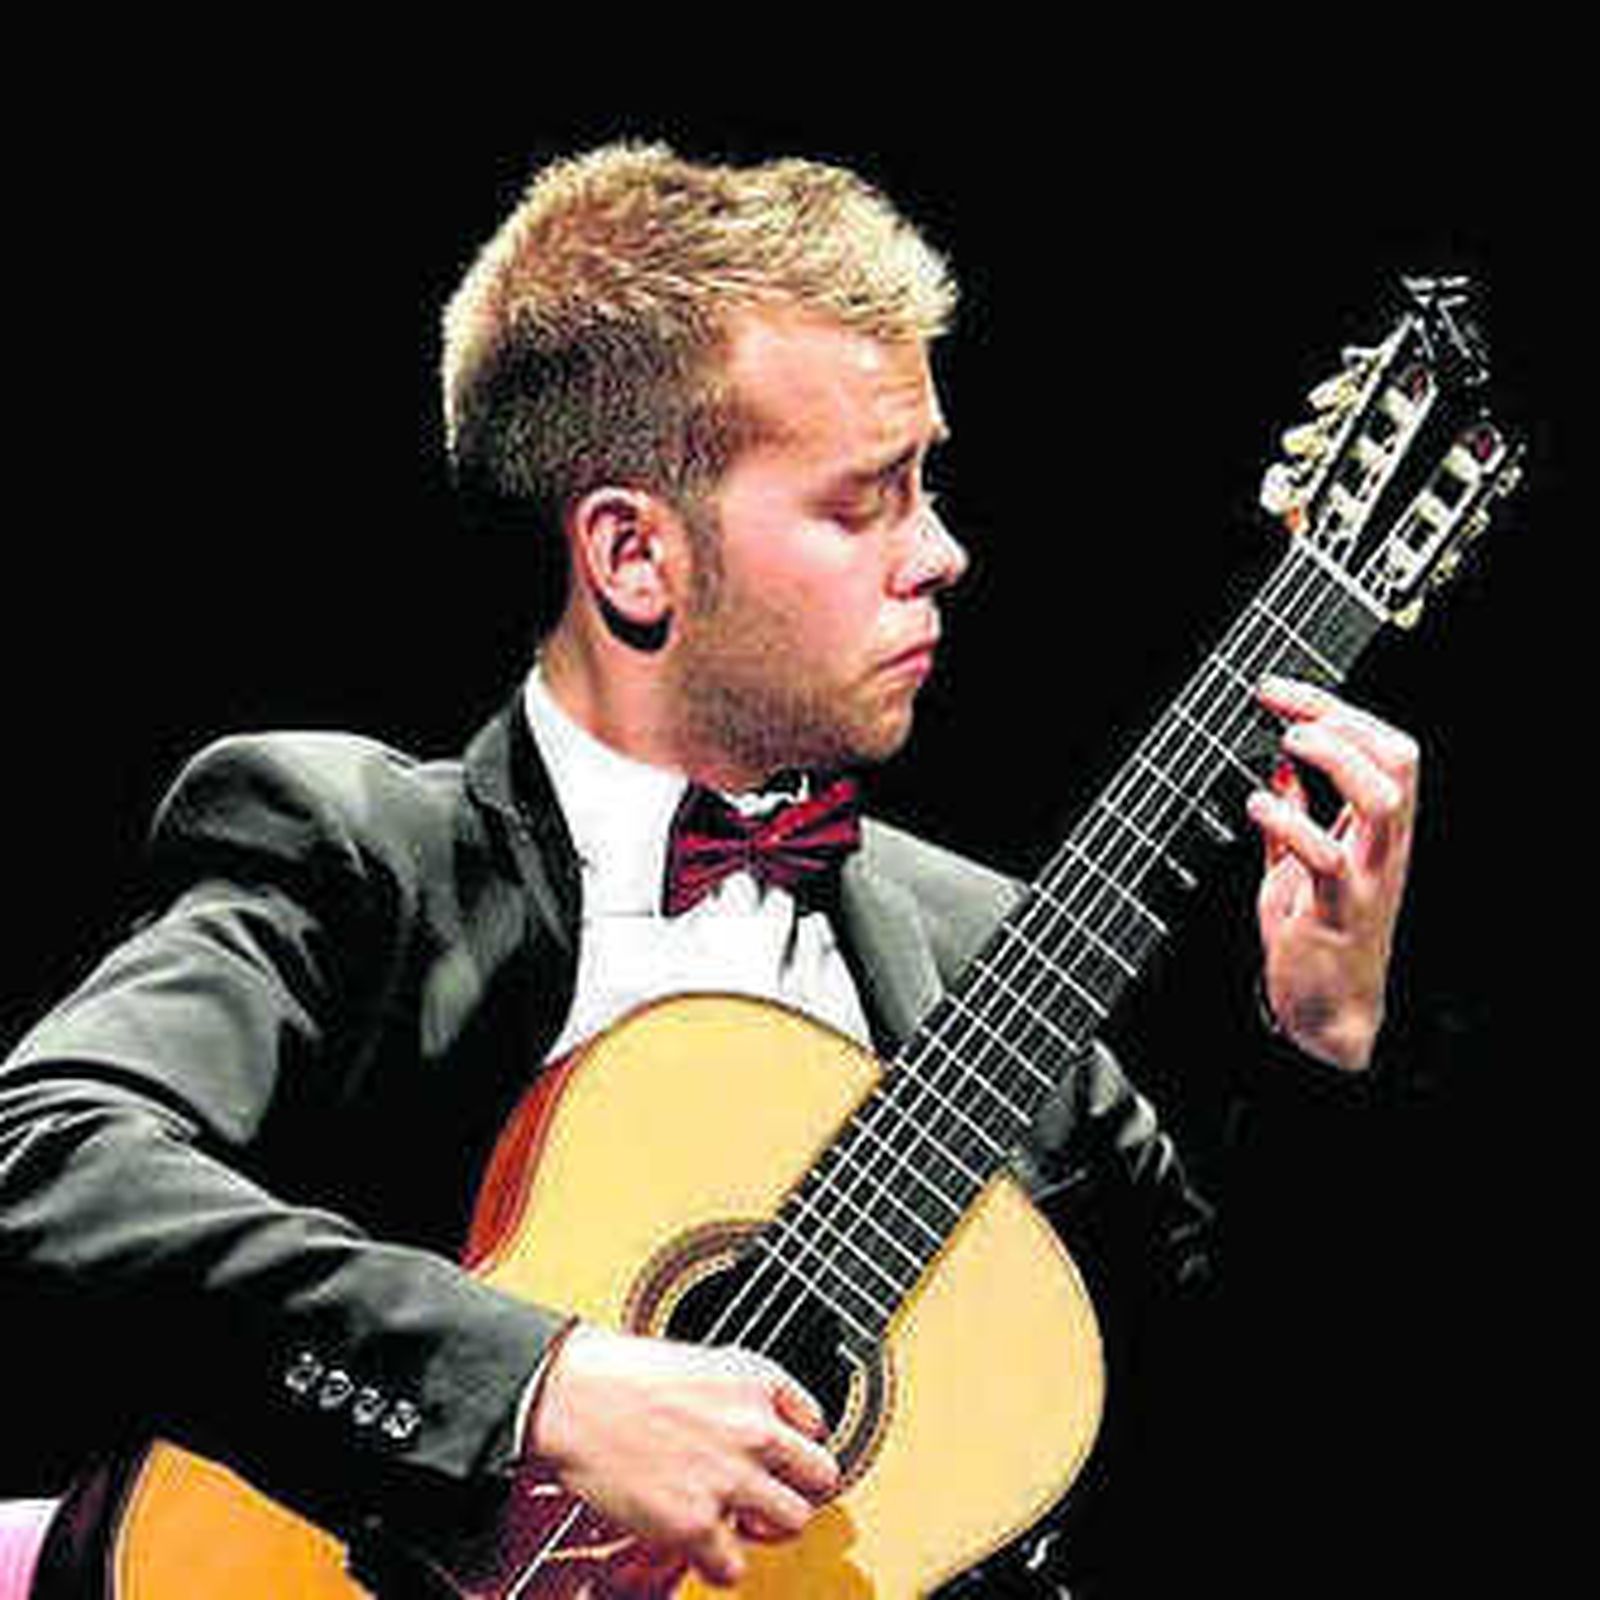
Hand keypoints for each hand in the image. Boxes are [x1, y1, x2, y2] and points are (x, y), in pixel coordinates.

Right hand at [525, 1324, 839, 1586]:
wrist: (572, 1396)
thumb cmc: (620, 1375)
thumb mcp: (702, 1360)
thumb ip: (742, 1392)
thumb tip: (768, 1425)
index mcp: (755, 1380)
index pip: (816, 1422)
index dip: (795, 1444)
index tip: (780, 1458)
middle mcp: (752, 1428)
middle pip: (822, 1477)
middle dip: (799, 1490)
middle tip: (771, 1496)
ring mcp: (728, 1478)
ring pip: (793, 1524)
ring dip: (767, 1530)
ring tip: (739, 1523)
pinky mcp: (695, 1523)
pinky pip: (735, 1567)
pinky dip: (719, 1565)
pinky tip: (700, 1545)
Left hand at [1246, 677, 1419, 1071]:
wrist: (1326, 1013)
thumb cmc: (1317, 937)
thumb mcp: (1298, 867)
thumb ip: (1295, 818)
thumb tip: (1278, 772)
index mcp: (1376, 830)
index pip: (1383, 748)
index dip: (1335, 710)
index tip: (1279, 693)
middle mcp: (1382, 847)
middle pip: (1398, 758)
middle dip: (1342, 719)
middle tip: (1284, 714)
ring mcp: (1367, 876)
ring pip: (1383, 799)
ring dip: (1335, 760)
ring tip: (1287, 747)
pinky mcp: (1339, 908)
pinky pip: (1328, 857)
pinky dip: (1293, 822)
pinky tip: (1259, 806)